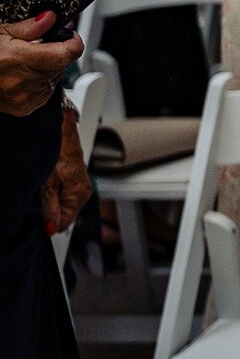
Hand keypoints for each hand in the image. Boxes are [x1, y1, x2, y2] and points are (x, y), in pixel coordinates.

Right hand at [0, 13, 82, 117]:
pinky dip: (41, 82)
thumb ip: (30, 26)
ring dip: (49, 68)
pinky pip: (46, 92)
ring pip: (56, 78)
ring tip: (26, 62)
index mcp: (17, 60)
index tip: (71, 36)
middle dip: (57, 52)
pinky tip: (24, 76)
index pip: (64, 54)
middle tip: (40, 47)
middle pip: (62, 64)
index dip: (73, 43)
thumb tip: (50, 18)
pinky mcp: (24, 107)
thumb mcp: (0, 33)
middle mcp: (22, 82)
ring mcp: (24, 97)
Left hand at [41, 103, 90, 235]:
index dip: (47, 222)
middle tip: (38, 196)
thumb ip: (50, 209)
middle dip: (49, 211)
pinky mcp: (75, 178)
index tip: (37, 213)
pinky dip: (52, 192)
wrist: (60, 129)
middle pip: (63, 215)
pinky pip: (63, 195)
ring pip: (62, 205)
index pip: (63, 224)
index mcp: (79, 196)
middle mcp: (83, 192)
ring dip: (50, 201)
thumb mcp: (47, 184)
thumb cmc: (55, 152)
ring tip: (42, 185)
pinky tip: (46, 181)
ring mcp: (80, 185)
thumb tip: (51, 230)